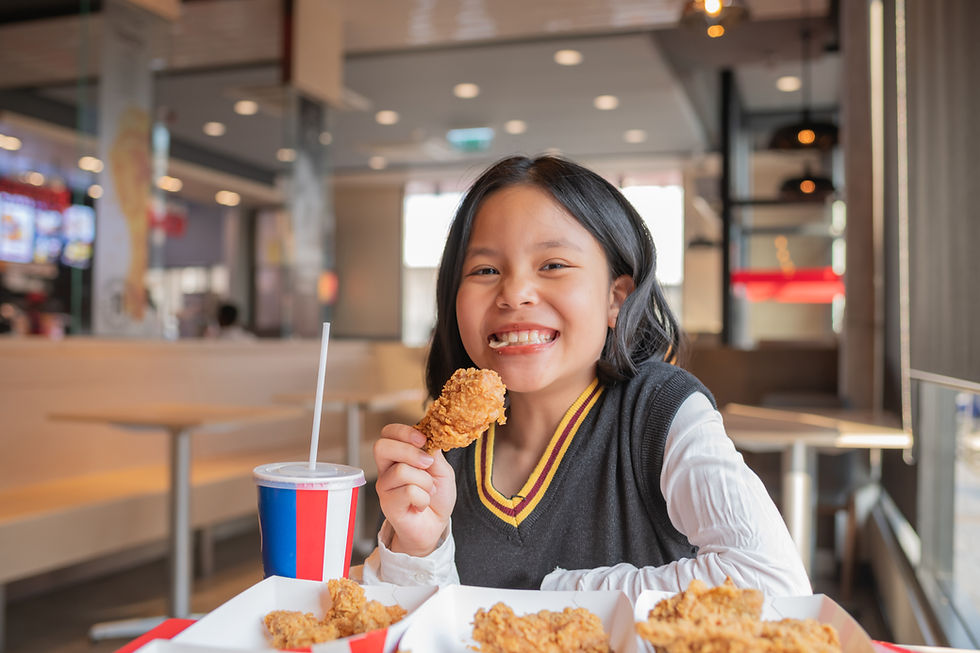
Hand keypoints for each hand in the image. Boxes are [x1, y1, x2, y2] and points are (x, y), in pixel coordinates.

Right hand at [373, 423, 455, 556]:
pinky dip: (423, 498)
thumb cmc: (437, 497)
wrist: (435, 526)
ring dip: (425, 482)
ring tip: (429, 492)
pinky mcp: (388, 504)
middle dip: (410, 452)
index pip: (388, 433)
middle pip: (382, 446)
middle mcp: (387, 469)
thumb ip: (434, 454)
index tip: (423, 440)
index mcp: (398, 455)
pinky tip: (421, 505)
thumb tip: (429, 437)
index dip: (403, 431)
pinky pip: (408, 491)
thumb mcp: (442, 470)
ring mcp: (385, 486)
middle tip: (428, 464)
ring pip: (401, 471)